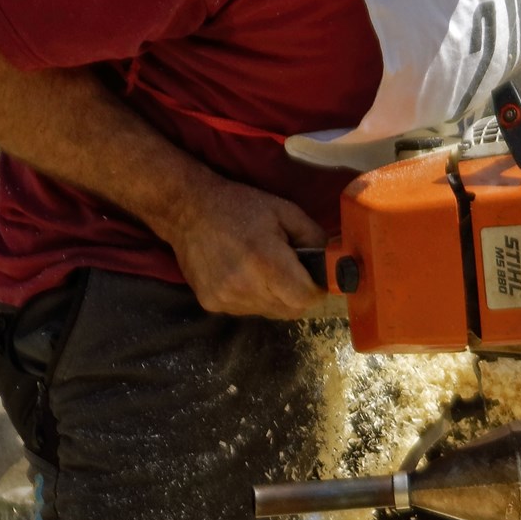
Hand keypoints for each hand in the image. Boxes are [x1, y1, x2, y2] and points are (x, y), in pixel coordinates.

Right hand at [161, 177, 326, 319]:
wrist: (188, 211)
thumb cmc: (241, 207)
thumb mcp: (286, 211)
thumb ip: (315, 238)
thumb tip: (332, 263)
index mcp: (266, 262)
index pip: (305, 299)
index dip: (316, 289)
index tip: (315, 276)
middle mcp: (244, 287)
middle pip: (291, 311)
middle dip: (299, 294)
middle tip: (291, 271)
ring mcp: (225, 299)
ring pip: (270, 313)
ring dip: (276, 297)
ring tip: (264, 269)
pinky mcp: (211, 304)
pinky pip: (247, 310)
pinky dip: (254, 298)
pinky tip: (244, 274)